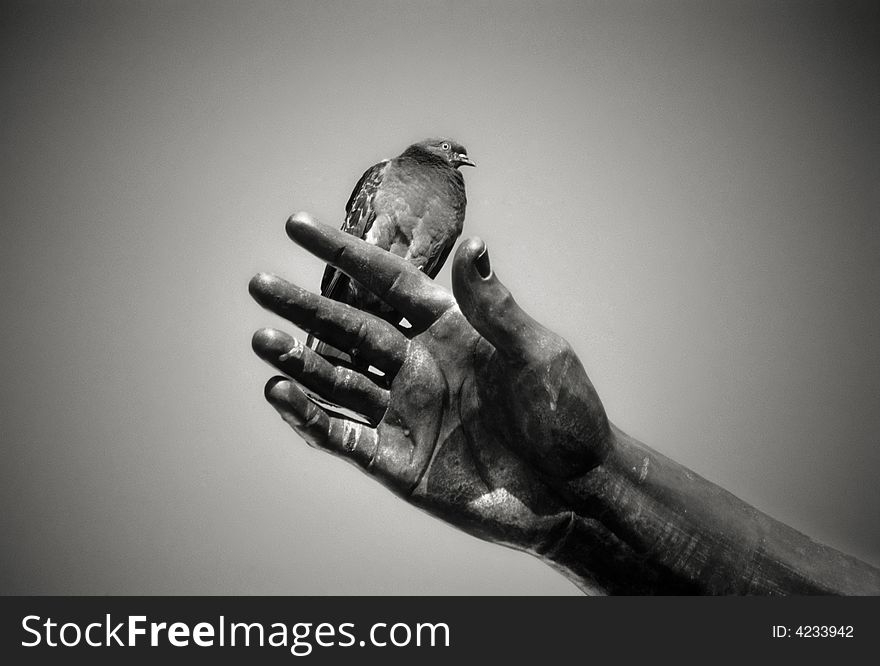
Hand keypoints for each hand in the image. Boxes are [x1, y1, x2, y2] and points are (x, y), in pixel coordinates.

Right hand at [249, 213, 613, 557]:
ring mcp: (406, 413)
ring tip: (262, 339)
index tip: (299, 226)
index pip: (386, 283)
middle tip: (260, 284)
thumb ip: (495, 307)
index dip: (343, 254)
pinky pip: (344, 436)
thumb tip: (473, 244)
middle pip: (350, 329)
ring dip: (299, 361)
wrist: (575, 494)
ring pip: (339, 380)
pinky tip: (279, 395)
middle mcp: (419, 366)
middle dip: (305, 307)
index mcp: (450, 331)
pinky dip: (311, 418)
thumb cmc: (567, 416)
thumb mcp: (537, 354)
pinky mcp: (398, 461)